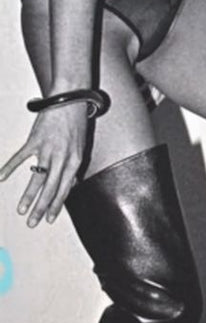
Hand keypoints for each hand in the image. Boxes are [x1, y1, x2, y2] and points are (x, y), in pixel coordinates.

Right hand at [0, 104, 89, 225]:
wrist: (70, 99)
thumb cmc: (76, 122)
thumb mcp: (81, 146)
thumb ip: (74, 166)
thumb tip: (71, 184)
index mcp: (74, 161)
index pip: (64, 189)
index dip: (56, 205)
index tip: (49, 219)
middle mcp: (61, 157)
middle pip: (50, 188)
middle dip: (41, 208)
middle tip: (32, 223)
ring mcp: (47, 149)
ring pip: (36, 178)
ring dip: (28, 196)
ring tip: (21, 210)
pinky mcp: (35, 140)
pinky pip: (20, 157)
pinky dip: (9, 168)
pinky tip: (1, 178)